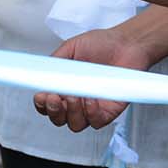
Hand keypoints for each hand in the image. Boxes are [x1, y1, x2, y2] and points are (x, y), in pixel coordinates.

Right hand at [32, 26, 157, 131]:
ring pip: (75, 124)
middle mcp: (77, 101)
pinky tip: (90, 99)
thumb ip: (54, 62)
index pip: (46, 104)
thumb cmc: (101, 44)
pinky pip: (96, 122)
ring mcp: (92, 108)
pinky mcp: (109, 111)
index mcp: (64, 87)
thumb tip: (41, 74)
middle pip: (58, 119)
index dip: (42, 104)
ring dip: (70, 113)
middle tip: (54, 98)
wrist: (126, 43)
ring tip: (73, 96)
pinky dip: (90, 113)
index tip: (41, 95)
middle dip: (53, 111)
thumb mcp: (70, 48)